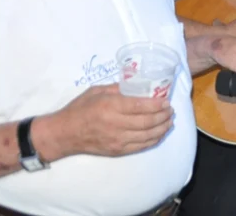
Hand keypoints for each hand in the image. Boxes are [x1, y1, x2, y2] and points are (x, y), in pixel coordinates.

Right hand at [44, 84, 172, 159]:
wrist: (64, 134)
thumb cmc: (80, 108)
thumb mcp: (97, 91)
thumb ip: (118, 88)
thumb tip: (138, 85)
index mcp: (111, 107)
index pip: (140, 106)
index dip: (157, 104)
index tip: (166, 100)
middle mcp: (116, 124)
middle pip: (147, 121)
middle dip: (163, 116)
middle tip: (171, 110)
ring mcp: (118, 140)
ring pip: (147, 135)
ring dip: (162, 128)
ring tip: (169, 121)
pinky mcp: (118, 151)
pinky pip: (141, 146)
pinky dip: (154, 140)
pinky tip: (160, 133)